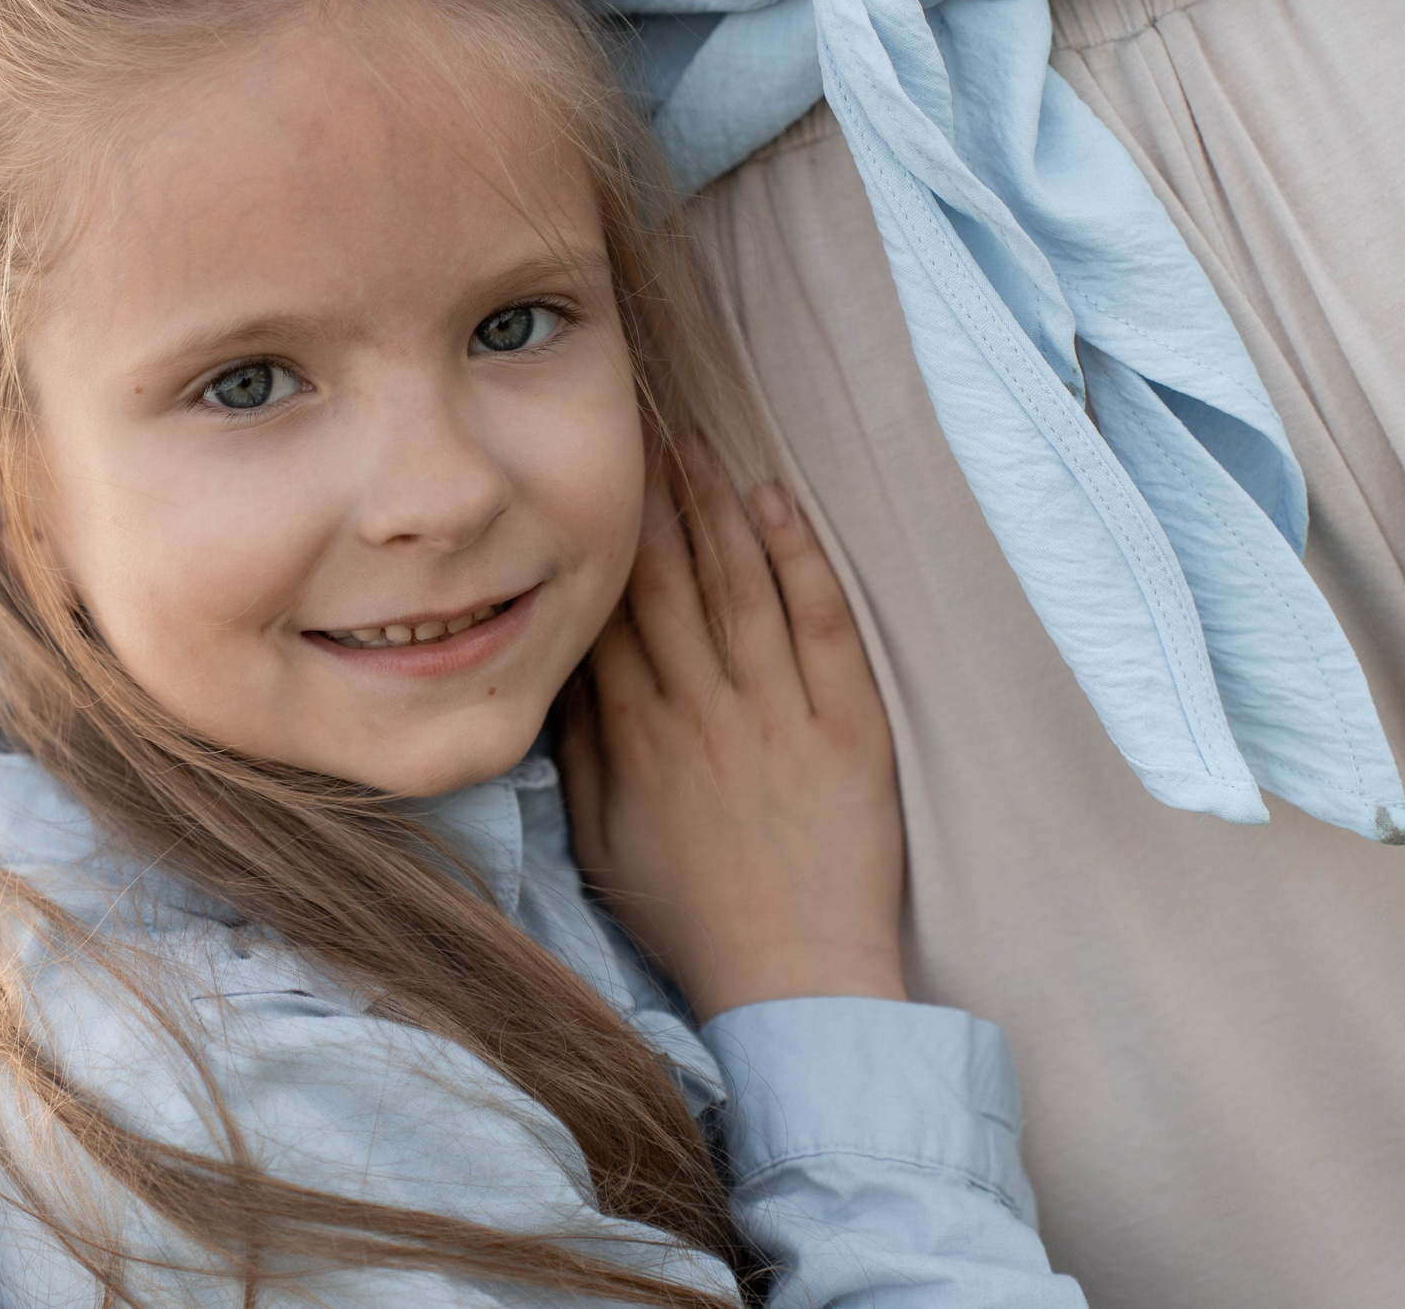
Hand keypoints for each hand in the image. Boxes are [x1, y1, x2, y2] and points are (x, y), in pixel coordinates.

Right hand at [562, 443, 903, 1018]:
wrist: (794, 980)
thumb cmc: (693, 916)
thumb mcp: (603, 842)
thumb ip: (577, 753)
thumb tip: (557, 672)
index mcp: (635, 736)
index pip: (610, 610)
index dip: (599, 537)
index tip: (588, 479)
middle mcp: (700, 710)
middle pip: (669, 578)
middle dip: (652, 495)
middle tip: (640, 424)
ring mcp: (776, 713)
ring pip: (739, 583)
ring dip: (717, 504)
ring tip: (697, 443)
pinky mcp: (847, 726)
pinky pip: (820, 622)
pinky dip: (797, 557)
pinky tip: (775, 504)